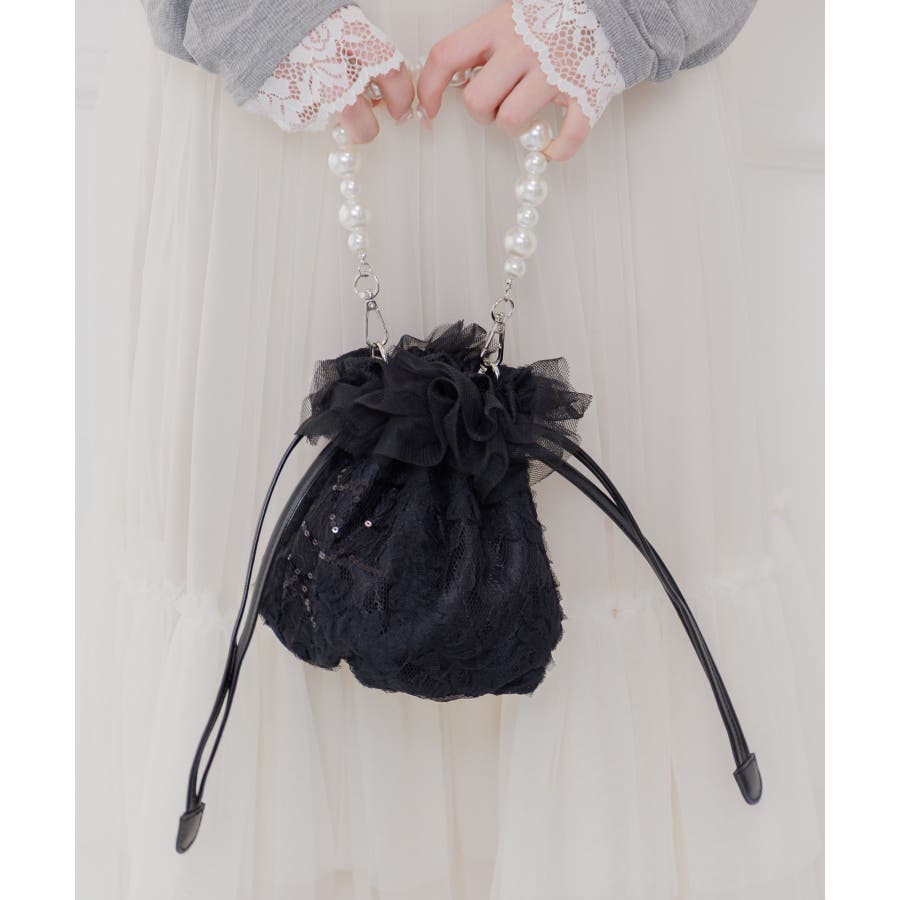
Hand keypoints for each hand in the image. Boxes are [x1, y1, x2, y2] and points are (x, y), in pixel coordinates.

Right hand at [248, 5, 413, 139]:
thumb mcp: (335, 17)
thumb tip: (380, 84)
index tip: (400, 109)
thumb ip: (360, 50)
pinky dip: (300, 107)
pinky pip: (301, 118)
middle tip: (363, 122)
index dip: (401, 100)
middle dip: (365, 129)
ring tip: (311, 85)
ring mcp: (305, 94)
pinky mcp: (282, 108)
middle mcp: (332, 70)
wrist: (245, 12)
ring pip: (330, 126)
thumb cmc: (295, 13)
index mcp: (352, 37)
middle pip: (363, 126)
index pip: (393, 77)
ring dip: (328, 114)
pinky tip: (290, 83)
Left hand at [416, 2, 590, 160]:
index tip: (429, 110)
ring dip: (514, 129)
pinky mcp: (586, 96)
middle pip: (477, 100)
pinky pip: (565, 139)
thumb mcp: (511, 16)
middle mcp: (524, 48)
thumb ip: (482, 45)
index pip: (447, 56)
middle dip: (481, 114)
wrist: (615, 10)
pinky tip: (551, 146)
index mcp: (499, 26)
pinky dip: (556, 151)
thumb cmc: (554, 21)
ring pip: (511, 121)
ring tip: (527, 117)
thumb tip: (449, 81)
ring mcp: (555, 74)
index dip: (430, 89)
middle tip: (497, 107)